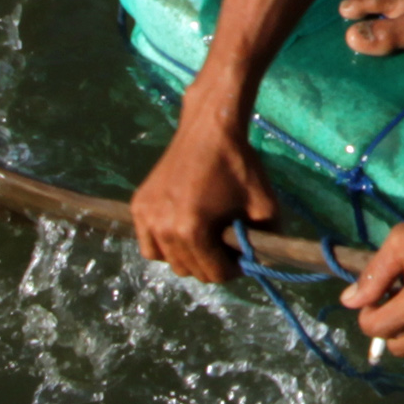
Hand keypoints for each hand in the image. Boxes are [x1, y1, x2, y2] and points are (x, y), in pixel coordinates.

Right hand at [130, 105, 272, 284]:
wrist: (209, 130)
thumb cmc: (239, 166)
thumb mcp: (265, 206)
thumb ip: (266, 242)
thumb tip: (261, 265)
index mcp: (192, 230)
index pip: (214, 273)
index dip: (235, 268)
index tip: (242, 254)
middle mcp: (163, 228)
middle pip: (191, 270)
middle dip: (213, 263)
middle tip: (226, 245)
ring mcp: (146, 218)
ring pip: (168, 261)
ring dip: (189, 257)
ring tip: (206, 238)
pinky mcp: (138, 207)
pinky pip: (149, 244)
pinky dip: (165, 245)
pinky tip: (182, 230)